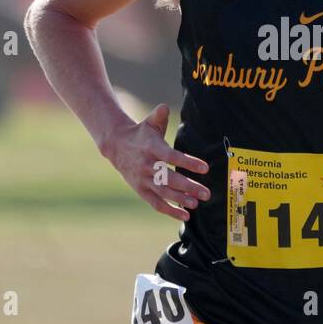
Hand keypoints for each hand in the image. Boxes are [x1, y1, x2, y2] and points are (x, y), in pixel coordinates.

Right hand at [101, 103, 209, 221]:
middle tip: (206, 193)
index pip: (171, 157)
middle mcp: (147, 165)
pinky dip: (170, 211)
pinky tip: (185, 216)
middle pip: (169, 179)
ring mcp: (143, 179)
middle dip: (189, 187)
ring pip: (163, 193)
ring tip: (197, 203)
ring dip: (181, 200)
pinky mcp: (141, 190)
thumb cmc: (141, 134)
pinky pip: (156, 203)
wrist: (116, 145)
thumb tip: (164, 107)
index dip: (188, 163)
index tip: (205, 168)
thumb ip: (159, 115)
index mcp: (151, 148)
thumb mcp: (149, 123)